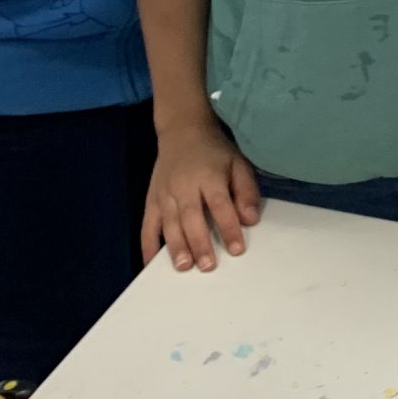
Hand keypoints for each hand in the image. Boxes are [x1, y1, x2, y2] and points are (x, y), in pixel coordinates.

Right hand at [143, 116, 262, 271]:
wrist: (182, 131)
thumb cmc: (215, 152)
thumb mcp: (238, 164)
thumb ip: (246, 191)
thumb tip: (250, 220)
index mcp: (208, 176)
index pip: (220, 204)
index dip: (228, 227)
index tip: (236, 250)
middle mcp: (183, 186)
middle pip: (191, 217)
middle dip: (199, 242)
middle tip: (207, 266)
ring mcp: (164, 193)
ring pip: (168, 223)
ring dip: (175, 247)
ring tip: (183, 267)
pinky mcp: (151, 199)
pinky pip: (147, 225)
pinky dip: (147, 245)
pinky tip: (150, 264)